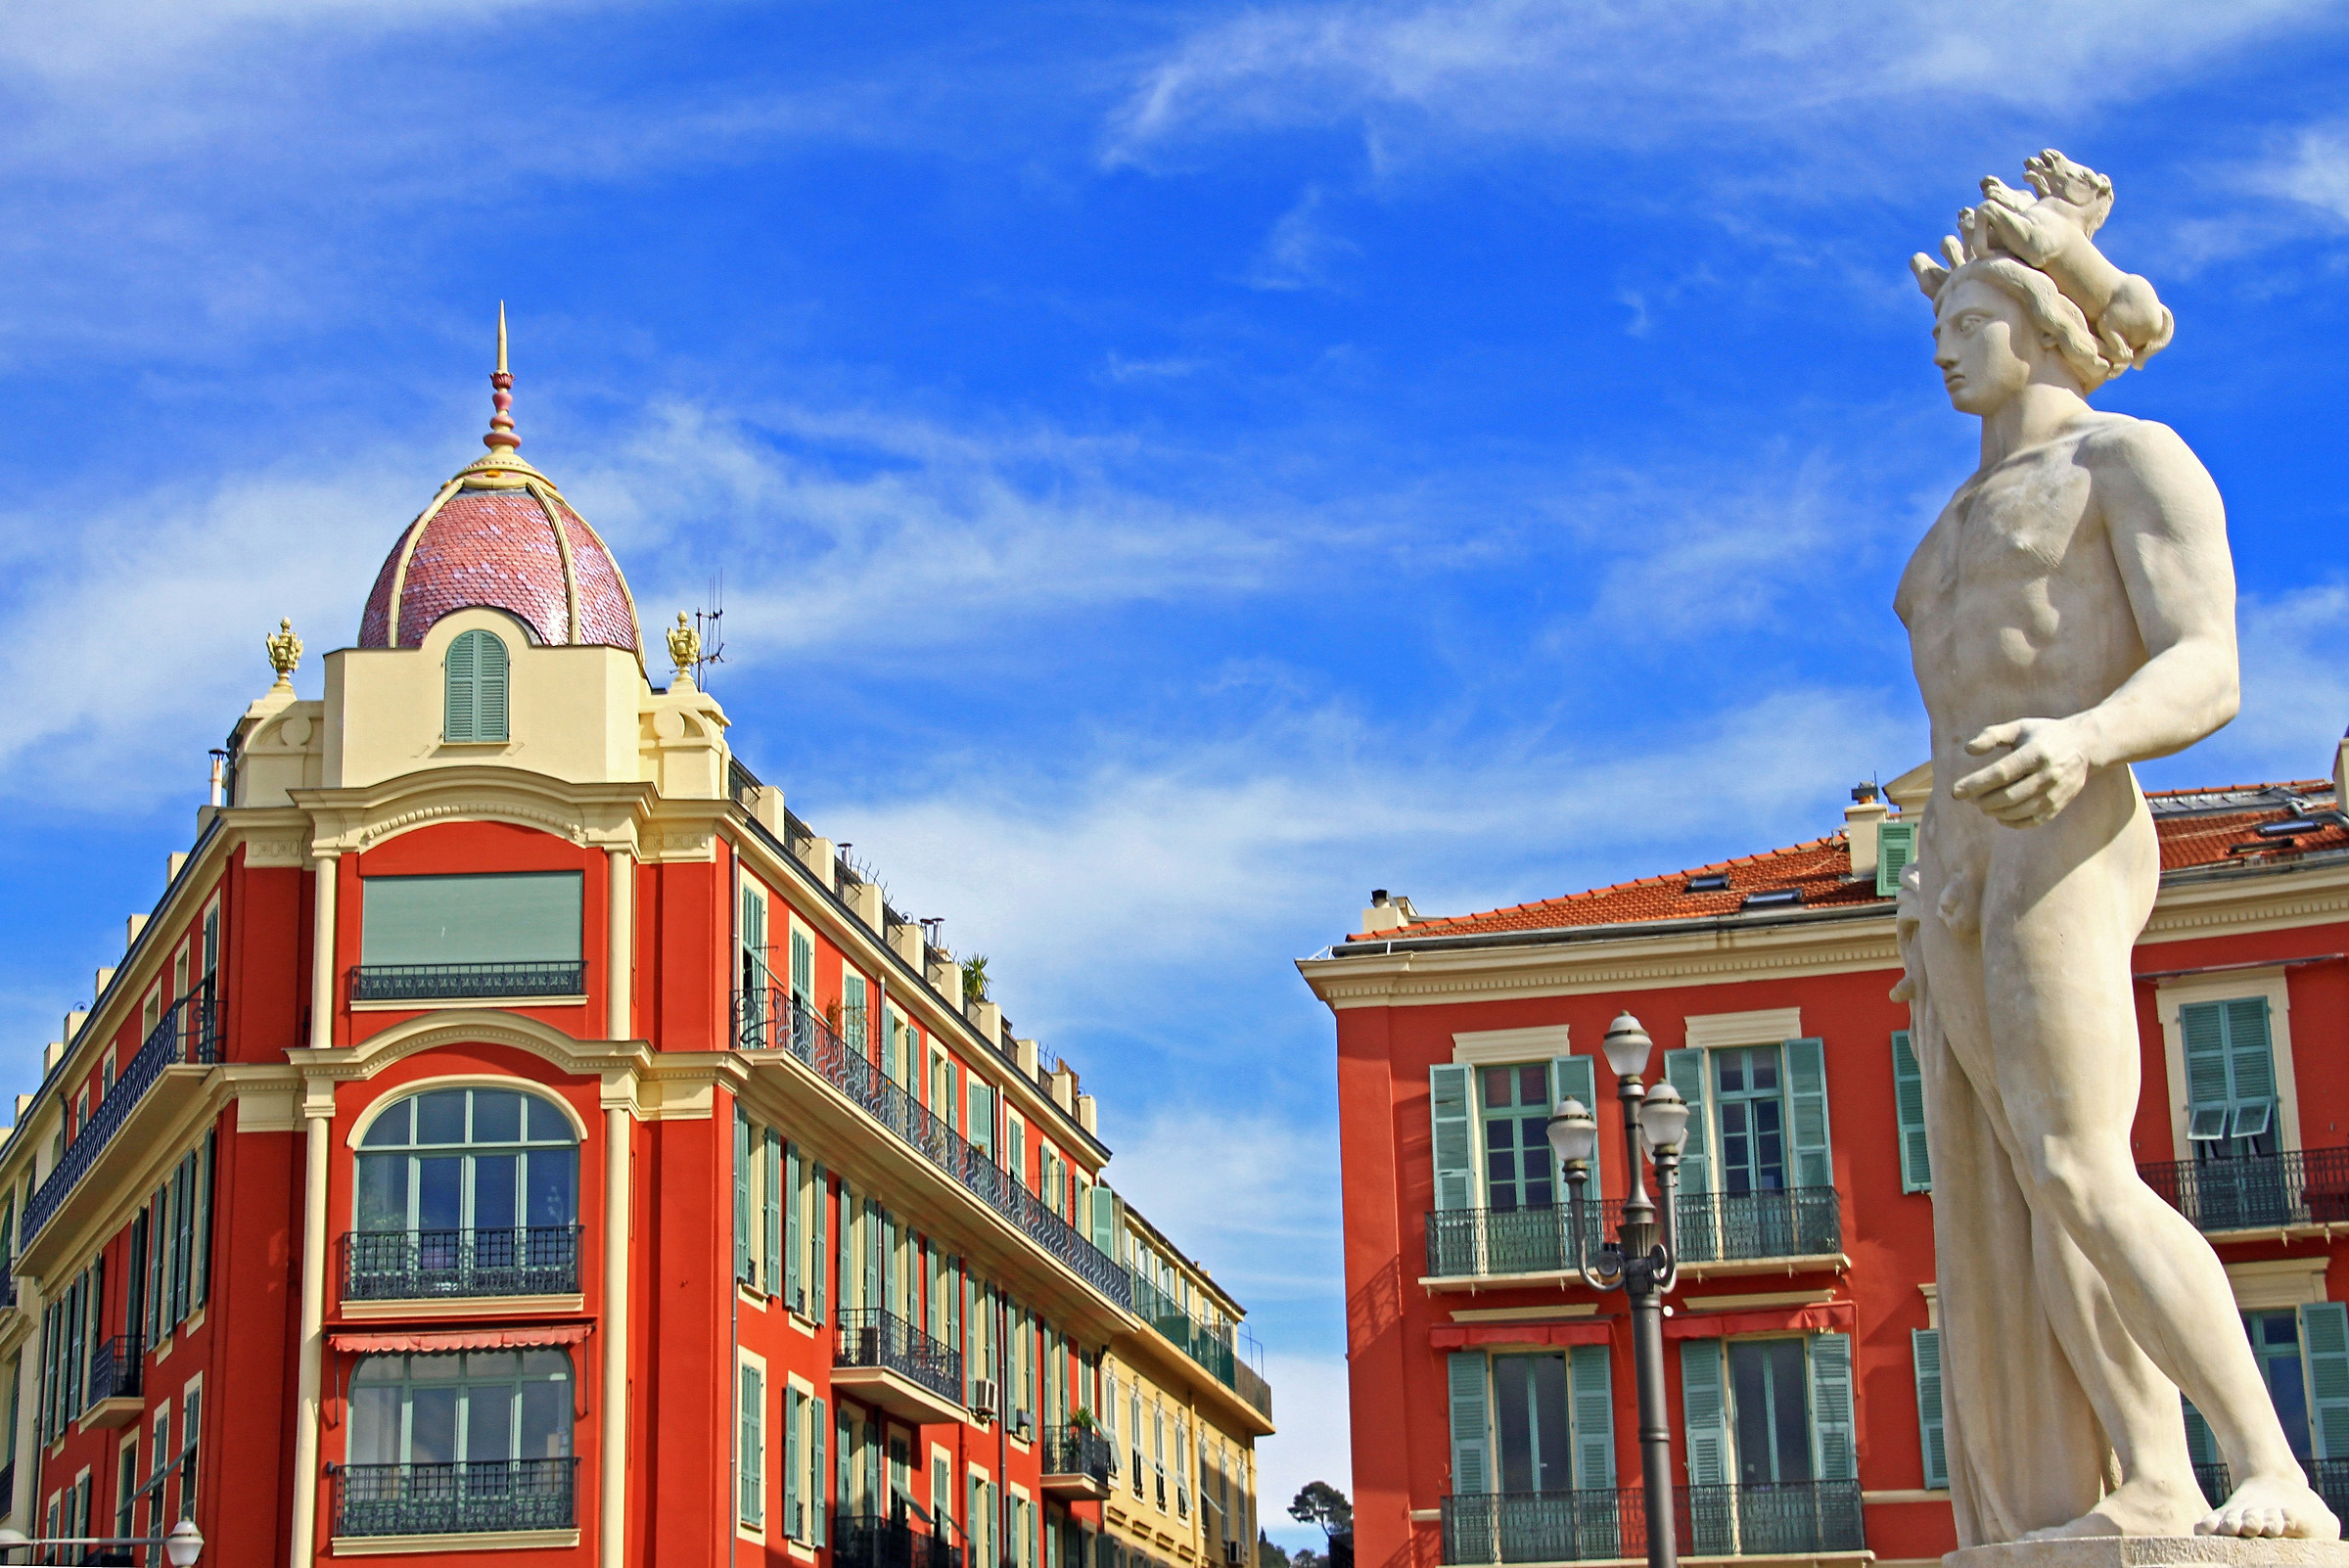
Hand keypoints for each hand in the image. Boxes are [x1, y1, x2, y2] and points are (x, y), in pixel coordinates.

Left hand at [1951, 717, 2095, 826]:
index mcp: (2037, 753)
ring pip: (2019, 811)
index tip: (1955, 791)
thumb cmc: (2044, 735)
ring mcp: (2056, 793)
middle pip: (2008, 795)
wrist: (2085, 746)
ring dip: (1994, 812)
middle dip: (1983, 800)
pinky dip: (2011, 822)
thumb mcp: (2020, 727)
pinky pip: (2032, 821)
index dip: (1976, 784)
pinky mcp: (2059, 805)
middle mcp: (2049, 775)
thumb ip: (1992, 735)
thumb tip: (1968, 749)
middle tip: (1968, 799)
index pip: (2001, 773)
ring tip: (1982, 805)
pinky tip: (1999, 815)